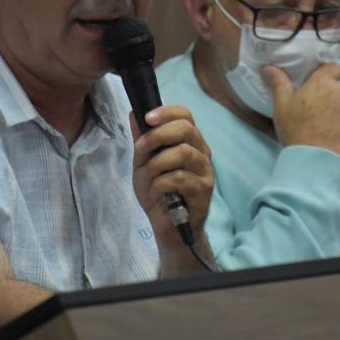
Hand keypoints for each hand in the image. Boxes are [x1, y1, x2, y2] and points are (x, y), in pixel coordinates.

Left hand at [130, 105, 213, 263]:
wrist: (167, 227)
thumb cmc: (159, 193)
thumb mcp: (143, 164)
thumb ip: (142, 141)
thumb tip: (134, 113)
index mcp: (189, 142)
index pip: (185, 115)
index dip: (167, 112)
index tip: (147, 118)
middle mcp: (201, 152)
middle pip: (187, 129)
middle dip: (158, 135)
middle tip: (142, 149)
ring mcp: (205, 171)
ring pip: (183, 153)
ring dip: (158, 163)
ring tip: (149, 177)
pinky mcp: (204, 190)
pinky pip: (180, 178)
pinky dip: (161, 183)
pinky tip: (157, 192)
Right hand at [262, 63, 339, 163]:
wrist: (316, 162)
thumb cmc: (297, 131)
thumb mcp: (282, 106)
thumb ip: (278, 82)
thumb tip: (268, 67)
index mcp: (324, 83)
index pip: (333, 68)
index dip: (326, 77)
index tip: (318, 89)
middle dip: (331, 99)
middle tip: (317, 116)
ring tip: (328, 131)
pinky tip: (339, 139)